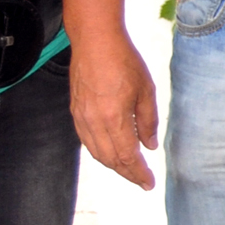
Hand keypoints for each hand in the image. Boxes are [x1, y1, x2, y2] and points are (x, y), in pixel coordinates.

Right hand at [70, 33, 159, 190]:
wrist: (95, 41)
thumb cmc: (124, 62)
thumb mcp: (146, 91)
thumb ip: (148, 121)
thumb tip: (149, 146)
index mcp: (114, 118)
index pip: (127, 157)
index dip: (138, 173)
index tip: (149, 183)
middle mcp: (94, 122)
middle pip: (110, 159)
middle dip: (127, 173)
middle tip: (142, 179)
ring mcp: (81, 117)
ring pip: (97, 152)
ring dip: (113, 164)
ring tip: (129, 169)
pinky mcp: (75, 110)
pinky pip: (87, 140)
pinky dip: (100, 151)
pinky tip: (111, 151)